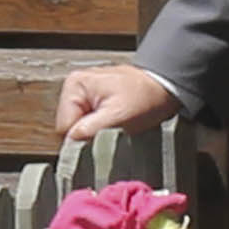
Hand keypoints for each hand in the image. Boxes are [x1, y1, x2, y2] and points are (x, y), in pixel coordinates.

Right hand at [54, 59, 181, 143]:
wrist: (164, 88)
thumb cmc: (146, 96)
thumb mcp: (118, 115)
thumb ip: (90, 130)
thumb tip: (70, 144)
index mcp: (76, 84)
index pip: (64, 126)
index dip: (81, 139)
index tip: (99, 141)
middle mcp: (75, 86)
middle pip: (69, 127)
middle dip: (88, 134)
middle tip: (111, 131)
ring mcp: (82, 94)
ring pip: (78, 127)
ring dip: (95, 132)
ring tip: (114, 125)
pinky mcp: (91, 101)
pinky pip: (87, 123)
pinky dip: (99, 128)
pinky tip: (113, 124)